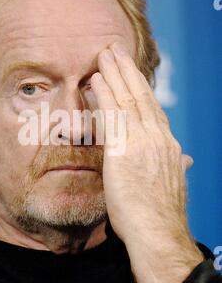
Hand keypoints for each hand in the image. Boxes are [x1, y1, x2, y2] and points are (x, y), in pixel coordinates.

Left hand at [91, 42, 203, 282]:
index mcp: (168, 145)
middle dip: (128, 70)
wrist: (158, 233)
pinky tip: (96, 80)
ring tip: (104, 54)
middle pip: (141, 96)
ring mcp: (142, 142)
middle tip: (115, 49)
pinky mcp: (124, 151)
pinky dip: (105, 95)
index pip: (152, 109)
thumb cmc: (161, 214)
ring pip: (128, 99)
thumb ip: (176, 166)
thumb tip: (186, 159)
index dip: (140, 88)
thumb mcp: (173, 184)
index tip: (131, 74)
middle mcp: (158, 137)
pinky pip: (113, 116)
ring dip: (115, 74)